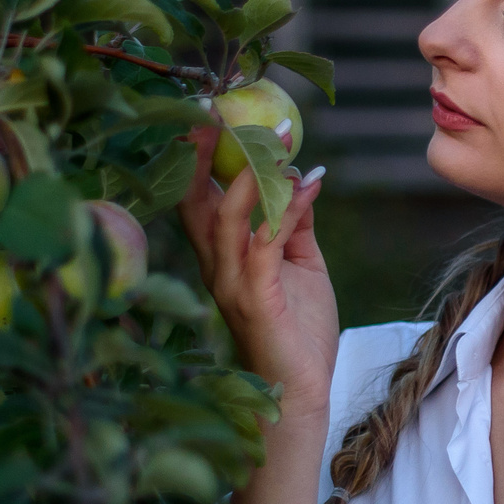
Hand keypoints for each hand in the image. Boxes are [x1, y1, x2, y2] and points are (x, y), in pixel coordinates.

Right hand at [178, 124, 337, 406]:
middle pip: (196, 200)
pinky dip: (284, 211)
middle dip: (206, 154)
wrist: (300, 394)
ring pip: (227, 218)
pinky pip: (263, 246)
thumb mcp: (299, 265)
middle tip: (223, 110)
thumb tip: (298, 177)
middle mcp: (215, 266)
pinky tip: (307, 185)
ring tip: (279, 138)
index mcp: (221, 255)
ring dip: (253, 173)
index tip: (214, 111)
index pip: (198, 196)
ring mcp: (231, 284)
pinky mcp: (255, 301)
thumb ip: (293, 223)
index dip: (200, 155)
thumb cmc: (298, 331)